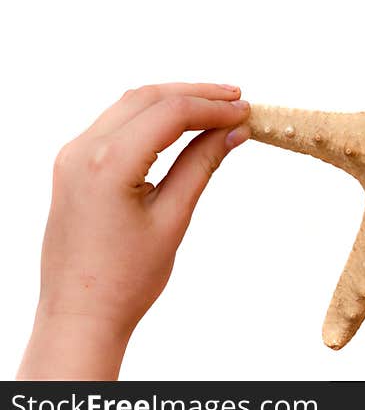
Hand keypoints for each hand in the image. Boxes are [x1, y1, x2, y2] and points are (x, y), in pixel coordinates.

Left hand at [18, 83, 250, 378]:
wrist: (80, 315)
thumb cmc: (126, 279)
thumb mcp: (173, 218)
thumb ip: (201, 165)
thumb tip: (233, 131)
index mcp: (107, 164)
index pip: (170, 114)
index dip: (213, 108)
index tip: (246, 111)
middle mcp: (82, 150)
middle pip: (147, 98)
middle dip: (195, 94)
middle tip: (237, 99)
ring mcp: (72, 156)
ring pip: (129, 106)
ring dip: (173, 102)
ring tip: (215, 108)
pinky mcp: (73, 166)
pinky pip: (115, 125)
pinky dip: (151, 118)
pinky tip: (180, 125)